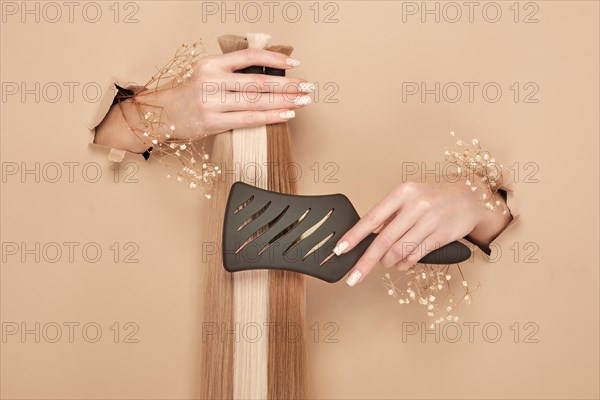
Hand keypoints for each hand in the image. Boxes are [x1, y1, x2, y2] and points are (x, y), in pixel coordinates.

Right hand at [95, 49, 312, 152]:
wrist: (161, 115)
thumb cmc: (189, 95)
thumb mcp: (207, 75)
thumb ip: (233, 74)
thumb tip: (270, 78)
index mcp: (212, 64)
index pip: (249, 56)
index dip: (274, 58)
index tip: (295, 63)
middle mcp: (211, 80)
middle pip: (258, 81)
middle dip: (287, 84)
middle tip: (308, 87)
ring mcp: (211, 102)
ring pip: (256, 100)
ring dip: (283, 101)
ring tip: (302, 101)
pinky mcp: (212, 122)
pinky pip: (248, 119)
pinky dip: (270, 116)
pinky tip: (286, 115)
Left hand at [334, 177, 511, 286]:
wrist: (470, 197)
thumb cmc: (433, 197)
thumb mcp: (409, 197)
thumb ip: (390, 216)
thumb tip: (366, 239)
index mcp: (402, 193)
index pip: (372, 218)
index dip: (354, 236)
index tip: (340, 250)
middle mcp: (415, 205)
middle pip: (383, 241)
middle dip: (365, 262)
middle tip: (353, 276)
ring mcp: (430, 220)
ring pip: (399, 251)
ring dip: (387, 262)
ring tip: (386, 262)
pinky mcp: (441, 235)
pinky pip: (415, 256)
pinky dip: (403, 263)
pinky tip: (401, 262)